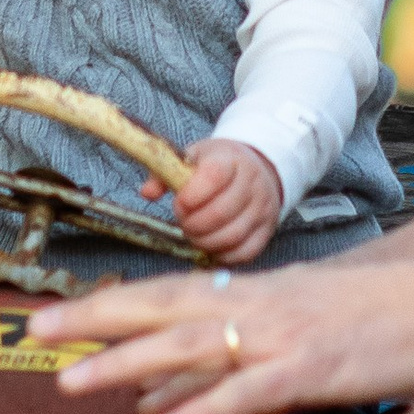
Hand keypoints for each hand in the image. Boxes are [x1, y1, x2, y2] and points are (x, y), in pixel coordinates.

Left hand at [41, 231, 413, 413]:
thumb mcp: (397, 367)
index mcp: (283, 299)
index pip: (191, 301)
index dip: (135, 313)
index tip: (84, 328)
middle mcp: (273, 308)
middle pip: (165, 309)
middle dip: (95, 320)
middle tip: (34, 330)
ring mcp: (290, 334)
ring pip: (187, 345)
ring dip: (122, 364)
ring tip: (66, 381)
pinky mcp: (318, 365)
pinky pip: (247, 390)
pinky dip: (203, 410)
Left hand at [151, 136, 282, 263]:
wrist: (255, 171)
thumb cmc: (215, 166)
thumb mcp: (191, 159)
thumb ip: (165, 174)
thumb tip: (147, 193)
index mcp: (231, 159)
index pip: (213, 176)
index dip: (191, 195)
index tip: (179, 202)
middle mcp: (252, 182)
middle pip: (221, 212)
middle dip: (193, 223)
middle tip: (183, 222)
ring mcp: (263, 208)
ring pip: (232, 235)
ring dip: (205, 241)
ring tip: (194, 233)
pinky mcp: (267, 230)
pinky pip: (244, 252)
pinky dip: (222, 254)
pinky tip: (210, 245)